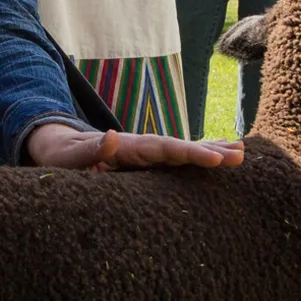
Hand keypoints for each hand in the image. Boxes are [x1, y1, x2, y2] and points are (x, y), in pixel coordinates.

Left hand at [26, 121, 243, 170]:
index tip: (216, 158)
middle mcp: (143, 148)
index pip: (166, 149)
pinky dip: (199, 159)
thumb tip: (113, 135)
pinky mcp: (147, 164)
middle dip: (212, 151)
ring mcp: (147, 155)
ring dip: (212, 152)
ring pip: (184, 152)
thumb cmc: (62, 157)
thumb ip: (91, 147)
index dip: (191, 152)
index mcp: (129, 147)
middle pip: (182, 148)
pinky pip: (178, 162)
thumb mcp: (70, 155)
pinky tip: (219, 160)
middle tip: (242, 155)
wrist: (58, 148)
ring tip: (242, 153)